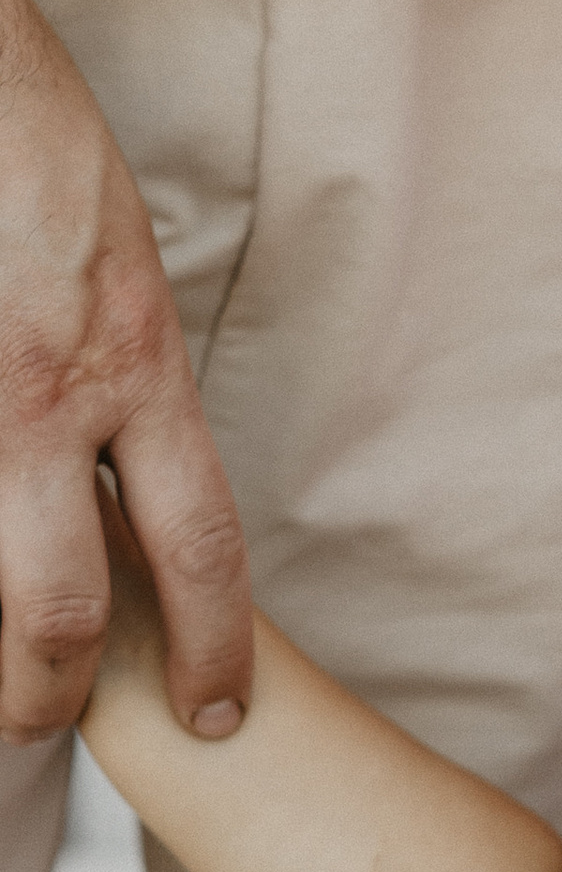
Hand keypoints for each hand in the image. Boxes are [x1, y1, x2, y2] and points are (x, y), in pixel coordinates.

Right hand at [0, 0, 250, 741]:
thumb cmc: (31, 149)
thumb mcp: (121, 268)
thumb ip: (123, 377)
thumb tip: (123, 472)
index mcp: (132, 366)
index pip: (201, 547)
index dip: (213, 649)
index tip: (220, 710)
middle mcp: (46, 399)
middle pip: (58, 608)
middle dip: (51, 693)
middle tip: (46, 722)